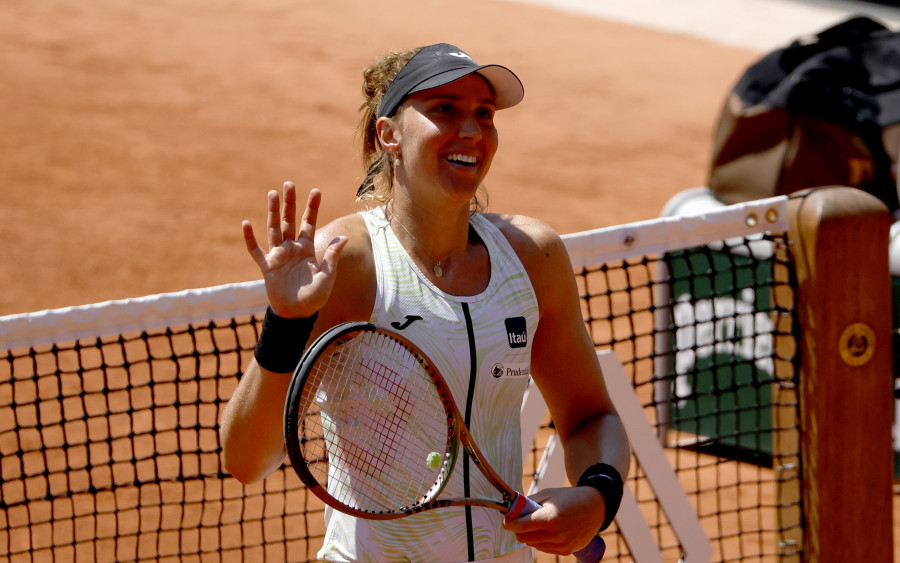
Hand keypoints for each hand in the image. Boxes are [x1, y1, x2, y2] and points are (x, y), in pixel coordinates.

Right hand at [242, 182, 346, 317]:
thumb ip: (332, 257)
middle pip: (290, 221)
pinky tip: (246, 224)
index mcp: (307, 249)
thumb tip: (344, 237)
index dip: (312, 208)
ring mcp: (278, 256)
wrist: (297, 314)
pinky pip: (256, 251)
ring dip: (273, 212)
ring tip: (272, 194)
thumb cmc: (314, 297)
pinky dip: (250, 239)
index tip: (316, 191)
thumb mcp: (327, 276)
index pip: (309, 224)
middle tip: (289, 184)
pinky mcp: (267, 267)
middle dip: (290, 203)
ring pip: (274, 229)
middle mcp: (292, 249)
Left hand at [502, 486, 605, 555]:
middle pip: (523, 538)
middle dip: (519, 529)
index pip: (520, 526)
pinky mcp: (566, 551)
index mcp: (549, 518)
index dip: (509, 523)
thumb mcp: (548, 494)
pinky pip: (544, 548)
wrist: (595, 507)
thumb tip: (511, 508)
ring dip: (531, 535)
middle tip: (523, 519)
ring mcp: (561, 544)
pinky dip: (541, 540)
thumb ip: (528, 502)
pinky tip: (550, 530)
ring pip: (532, 544)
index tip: (507, 519)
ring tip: (540, 522)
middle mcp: (555, 534)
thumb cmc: (569, 497)